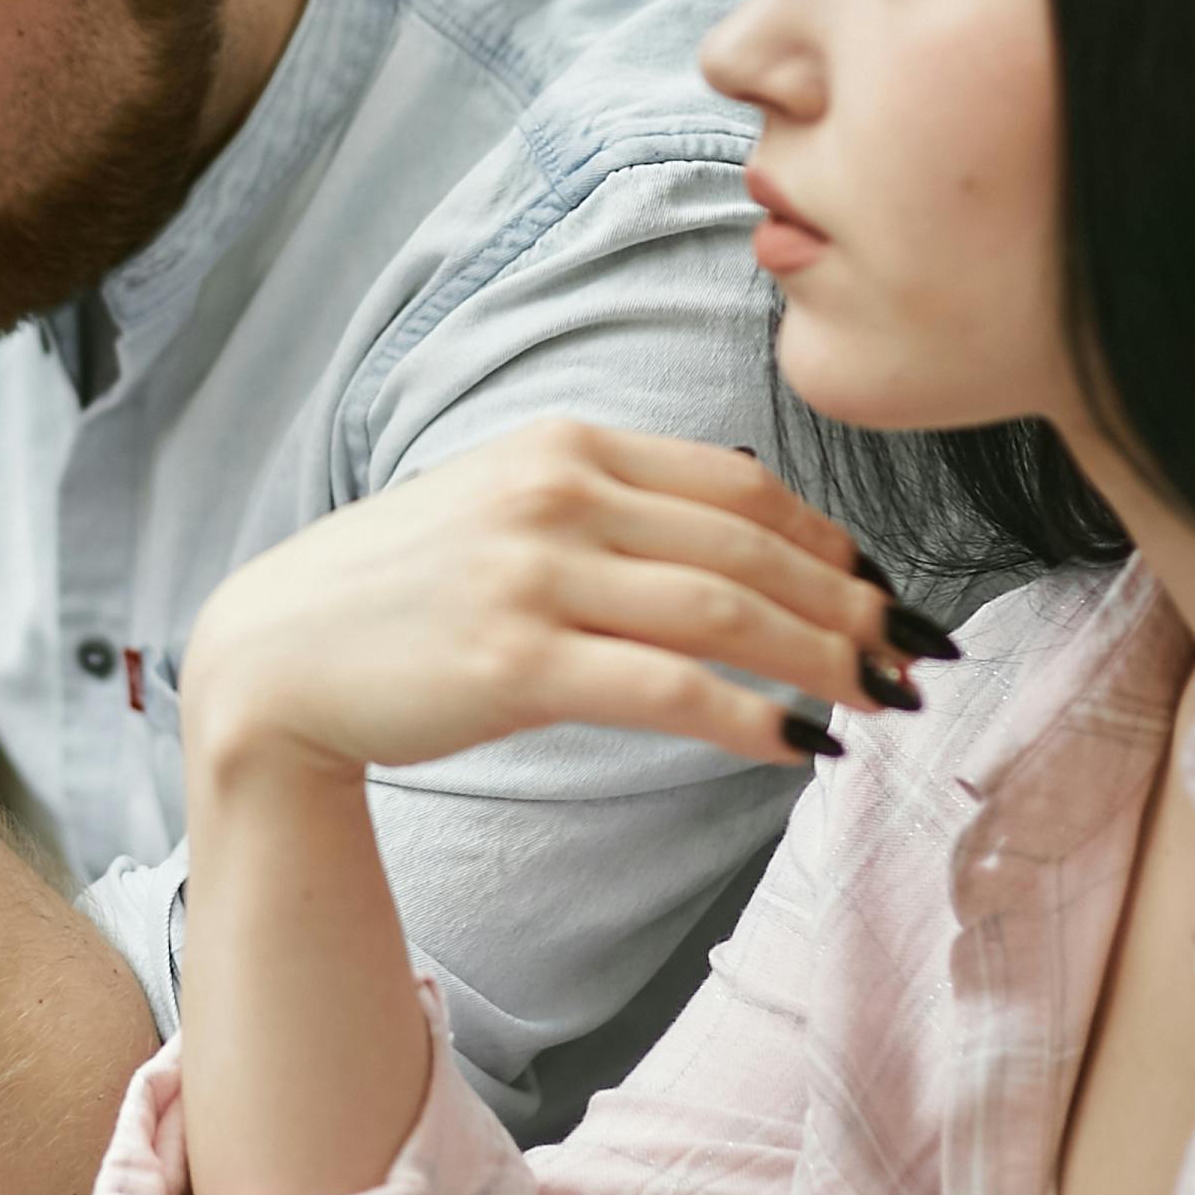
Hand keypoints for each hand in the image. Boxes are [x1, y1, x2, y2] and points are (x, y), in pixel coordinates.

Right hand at [182, 419, 937, 778]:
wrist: (276, 654)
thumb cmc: (396, 589)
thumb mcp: (501, 505)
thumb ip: (606, 501)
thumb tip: (744, 523)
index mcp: (560, 446)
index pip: (739, 485)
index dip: (834, 540)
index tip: (887, 592)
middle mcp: (554, 495)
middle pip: (752, 549)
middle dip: (855, 606)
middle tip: (918, 657)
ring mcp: (531, 574)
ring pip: (728, 614)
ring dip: (828, 662)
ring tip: (884, 703)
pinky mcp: (514, 661)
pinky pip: (670, 689)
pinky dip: (753, 718)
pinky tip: (803, 747)